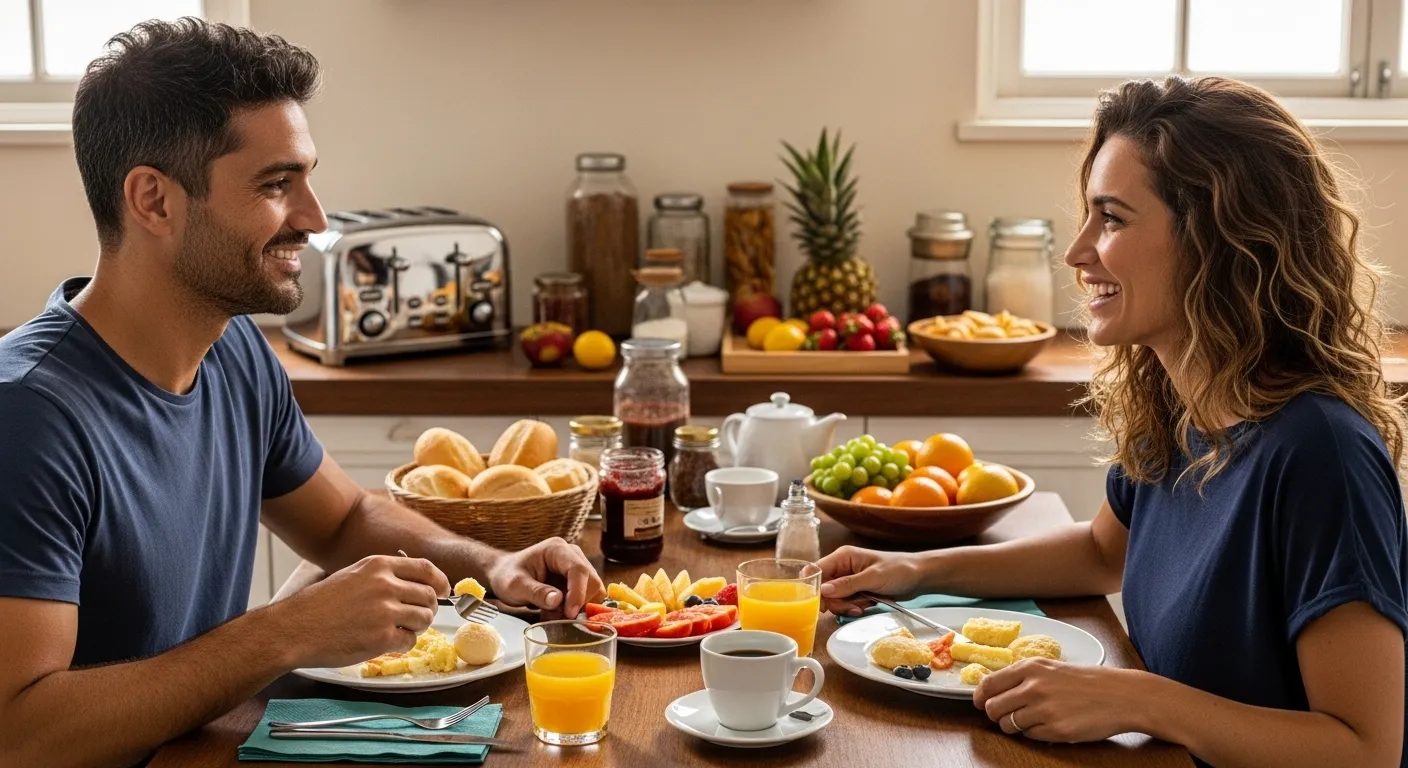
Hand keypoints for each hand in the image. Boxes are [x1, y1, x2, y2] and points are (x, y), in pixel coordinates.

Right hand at [273, 554, 449, 668]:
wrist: (294, 629)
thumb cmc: (320, 605)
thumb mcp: (354, 575)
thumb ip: (384, 575)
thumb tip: (416, 583)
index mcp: (379, 565)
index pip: (426, 569)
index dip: (441, 581)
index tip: (445, 590)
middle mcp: (386, 584)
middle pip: (429, 596)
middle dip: (427, 609)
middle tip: (414, 617)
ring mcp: (385, 611)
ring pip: (424, 619)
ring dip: (415, 627)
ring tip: (395, 630)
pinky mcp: (382, 637)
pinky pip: (410, 641)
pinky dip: (402, 644)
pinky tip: (384, 643)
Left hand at [485, 537, 605, 619]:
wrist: (504, 575)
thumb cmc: (507, 576)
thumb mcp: (515, 586)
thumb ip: (536, 592)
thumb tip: (558, 600)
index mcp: (556, 549)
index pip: (578, 569)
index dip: (578, 592)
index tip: (569, 613)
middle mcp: (572, 555)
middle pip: (591, 581)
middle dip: (579, 603)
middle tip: (558, 617)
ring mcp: (577, 567)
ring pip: (594, 591)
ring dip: (578, 608)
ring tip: (554, 614)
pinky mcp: (579, 580)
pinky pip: (589, 597)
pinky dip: (577, 609)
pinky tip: (558, 612)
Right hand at [816, 546, 922, 615]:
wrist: (919, 576)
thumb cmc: (899, 570)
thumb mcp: (873, 578)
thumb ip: (848, 584)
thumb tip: (824, 590)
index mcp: (843, 556)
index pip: (817, 570)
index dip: (815, 588)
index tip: (822, 604)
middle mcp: (842, 567)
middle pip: (824, 588)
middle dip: (836, 601)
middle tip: (852, 607)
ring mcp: (849, 579)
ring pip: (834, 598)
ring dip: (846, 606)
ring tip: (863, 606)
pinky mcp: (856, 590)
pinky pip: (845, 602)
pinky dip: (853, 607)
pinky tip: (866, 606)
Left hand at [973, 658, 1146, 742]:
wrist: (1121, 695)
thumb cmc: (1086, 681)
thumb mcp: (1051, 668)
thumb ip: (1023, 676)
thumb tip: (992, 690)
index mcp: (1030, 668)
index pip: (988, 684)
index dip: (980, 696)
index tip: (980, 702)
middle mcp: (1033, 687)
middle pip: (992, 708)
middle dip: (997, 714)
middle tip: (1007, 715)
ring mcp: (1044, 709)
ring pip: (1007, 724)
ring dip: (1014, 726)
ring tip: (1031, 720)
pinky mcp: (1056, 729)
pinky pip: (1029, 736)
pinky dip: (1034, 734)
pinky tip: (1049, 725)